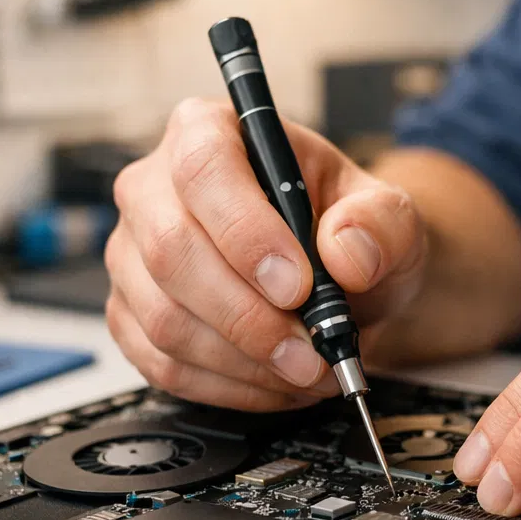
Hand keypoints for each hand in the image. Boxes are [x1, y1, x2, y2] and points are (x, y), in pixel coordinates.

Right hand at [106, 98, 426, 409]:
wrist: (343, 279)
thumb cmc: (350, 231)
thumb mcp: (389, 215)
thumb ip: (381, 224)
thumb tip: (347, 253)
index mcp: (209, 132)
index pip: (204, 169)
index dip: (246, 232)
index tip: (298, 286)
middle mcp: (154, 188)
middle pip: (171, 251)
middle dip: (249, 317)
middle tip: (311, 352)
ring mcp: (133, 256)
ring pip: (165, 319)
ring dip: (244, 362)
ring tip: (308, 370)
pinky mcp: (130, 316)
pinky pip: (162, 364)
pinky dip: (227, 387)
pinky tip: (276, 383)